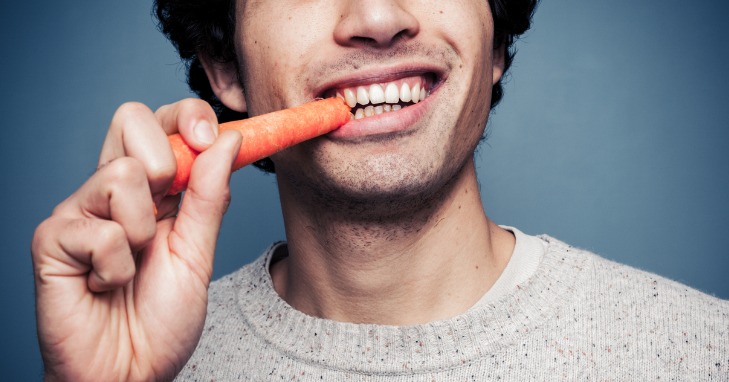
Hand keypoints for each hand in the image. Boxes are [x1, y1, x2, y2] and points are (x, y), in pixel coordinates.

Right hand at [31, 99, 241, 380]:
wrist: (130, 373)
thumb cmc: (161, 319)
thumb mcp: (198, 252)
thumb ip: (210, 197)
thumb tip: (229, 140)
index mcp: (149, 190)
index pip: (161, 122)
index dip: (187, 116)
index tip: (212, 134)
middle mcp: (111, 191)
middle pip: (129, 118)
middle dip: (165, 161)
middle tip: (167, 209)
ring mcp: (79, 211)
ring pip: (121, 174)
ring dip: (144, 231)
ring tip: (133, 266)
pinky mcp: (52, 239)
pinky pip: (100, 230)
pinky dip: (117, 268)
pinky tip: (105, 286)